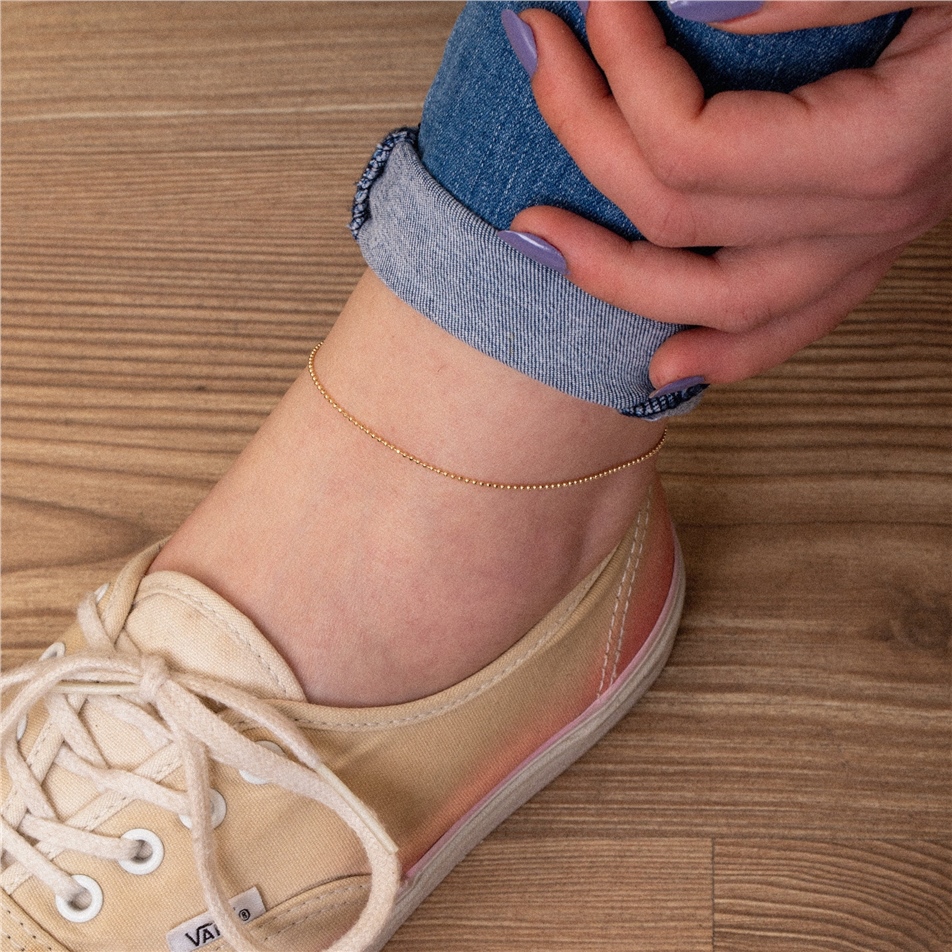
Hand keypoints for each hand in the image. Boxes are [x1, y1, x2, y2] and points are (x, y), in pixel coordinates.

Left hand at [510, 2, 951, 387]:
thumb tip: (694, 5)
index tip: (591, 5)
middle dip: (584, 135)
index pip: (693, 147)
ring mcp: (865, 249)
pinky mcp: (863, 254)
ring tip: (533, 242)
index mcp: (876, 147)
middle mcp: (867, 218)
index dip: (621, 76)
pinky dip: (721, 354)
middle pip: (677, 219)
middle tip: (535, 52)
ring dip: (614, 276)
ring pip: (715, 304)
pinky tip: (664, 370)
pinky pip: (784, 330)